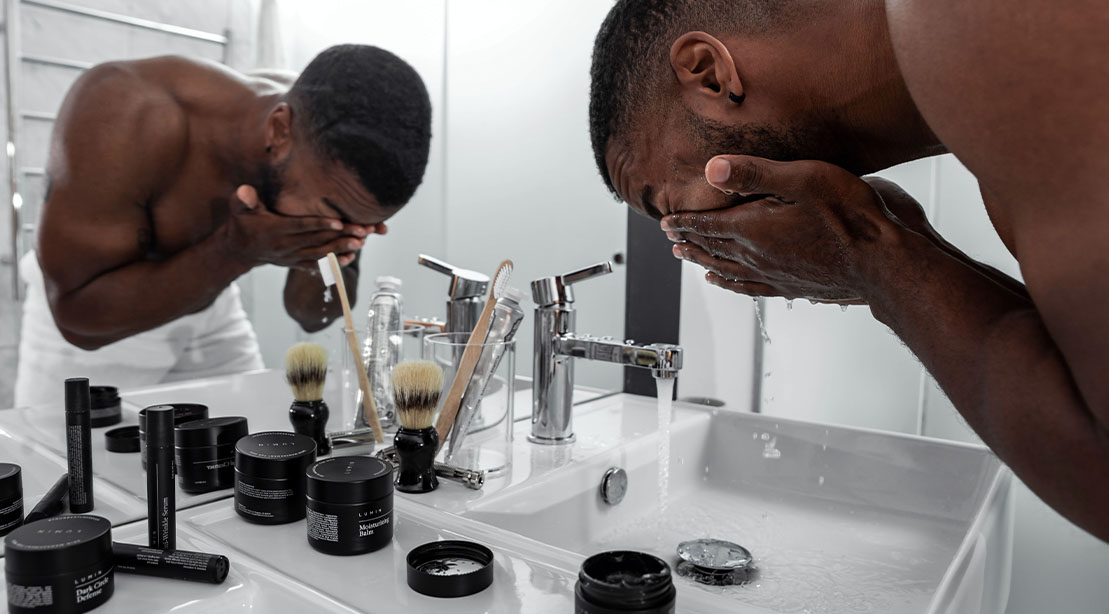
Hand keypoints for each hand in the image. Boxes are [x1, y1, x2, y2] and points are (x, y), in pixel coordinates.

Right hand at [223, 185, 375, 268]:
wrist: (239, 251)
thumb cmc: (243, 224)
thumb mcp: (239, 210)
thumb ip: (244, 200)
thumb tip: (245, 191)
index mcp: (274, 230)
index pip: (300, 226)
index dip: (319, 224)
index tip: (338, 221)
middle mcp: (285, 246)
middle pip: (316, 240)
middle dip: (340, 235)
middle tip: (362, 230)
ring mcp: (291, 257)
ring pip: (320, 254)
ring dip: (341, 249)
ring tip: (361, 243)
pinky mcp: (296, 264)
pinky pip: (316, 266)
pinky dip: (333, 263)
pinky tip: (350, 258)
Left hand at [660, 156, 911, 303]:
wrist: (883, 263)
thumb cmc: (851, 217)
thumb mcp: (802, 179)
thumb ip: (755, 174)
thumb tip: (711, 169)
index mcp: (754, 230)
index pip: (708, 225)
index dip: (685, 222)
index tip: (666, 222)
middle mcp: (758, 256)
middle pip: (711, 248)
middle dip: (688, 240)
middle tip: (670, 237)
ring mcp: (774, 274)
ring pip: (725, 270)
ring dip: (702, 261)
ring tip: (686, 258)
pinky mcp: (791, 286)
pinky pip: (748, 287)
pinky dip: (729, 284)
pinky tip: (725, 283)